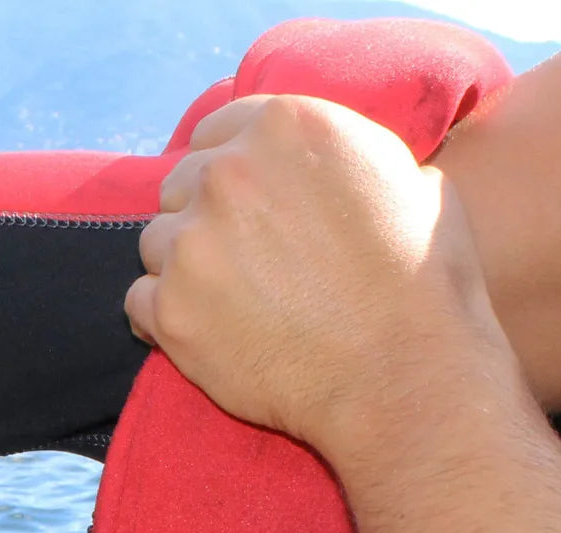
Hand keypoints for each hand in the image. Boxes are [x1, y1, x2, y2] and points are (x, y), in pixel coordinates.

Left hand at [124, 94, 510, 453]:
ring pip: (156, 245)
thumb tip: (326, 168)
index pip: (217, 131)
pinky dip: (163, 319)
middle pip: (180, 187)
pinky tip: (205, 335)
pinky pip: (139, 303)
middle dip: (204, 220)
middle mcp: (227, 175)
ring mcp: (191, 244)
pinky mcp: (171, 311)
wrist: (401, 376)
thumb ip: (345, 157)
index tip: (240, 203)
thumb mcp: (409, 181)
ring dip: (183, 270)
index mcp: (284, 127)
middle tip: (243, 263)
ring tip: (231, 306)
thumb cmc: (421, 286)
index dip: (227, 169)